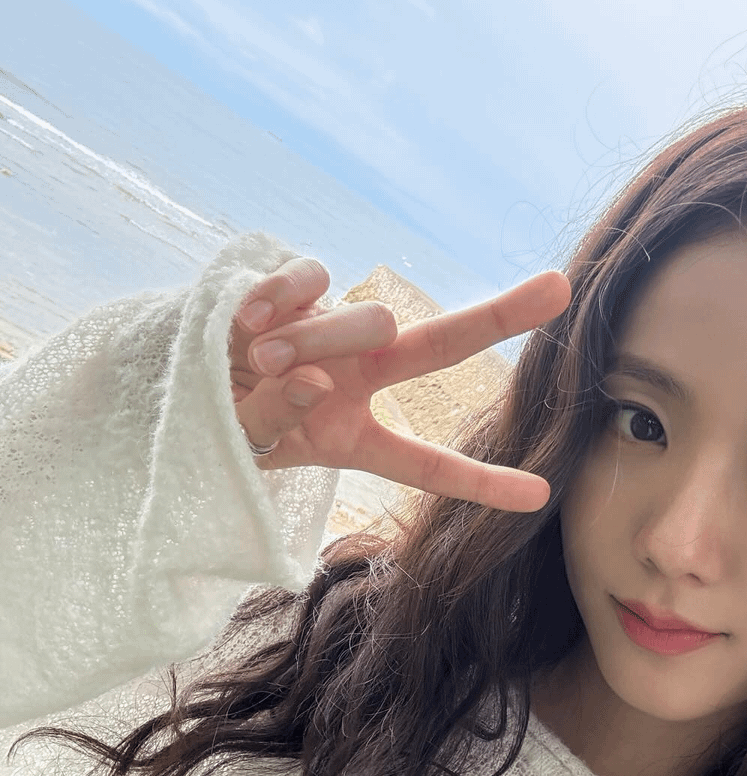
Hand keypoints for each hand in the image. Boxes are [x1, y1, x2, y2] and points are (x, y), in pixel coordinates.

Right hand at [229, 258, 569, 512]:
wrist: (160, 381)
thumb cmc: (215, 423)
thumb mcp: (248, 446)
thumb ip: (277, 420)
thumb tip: (310, 374)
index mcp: (354, 433)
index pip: (424, 464)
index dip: (480, 483)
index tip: (541, 497)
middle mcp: (355, 377)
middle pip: (436, 345)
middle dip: (498, 316)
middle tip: (558, 288)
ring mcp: (328, 328)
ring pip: (367, 321)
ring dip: (319, 342)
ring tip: (263, 360)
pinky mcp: (291, 287)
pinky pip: (313, 278)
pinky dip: (287, 298)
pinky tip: (254, 317)